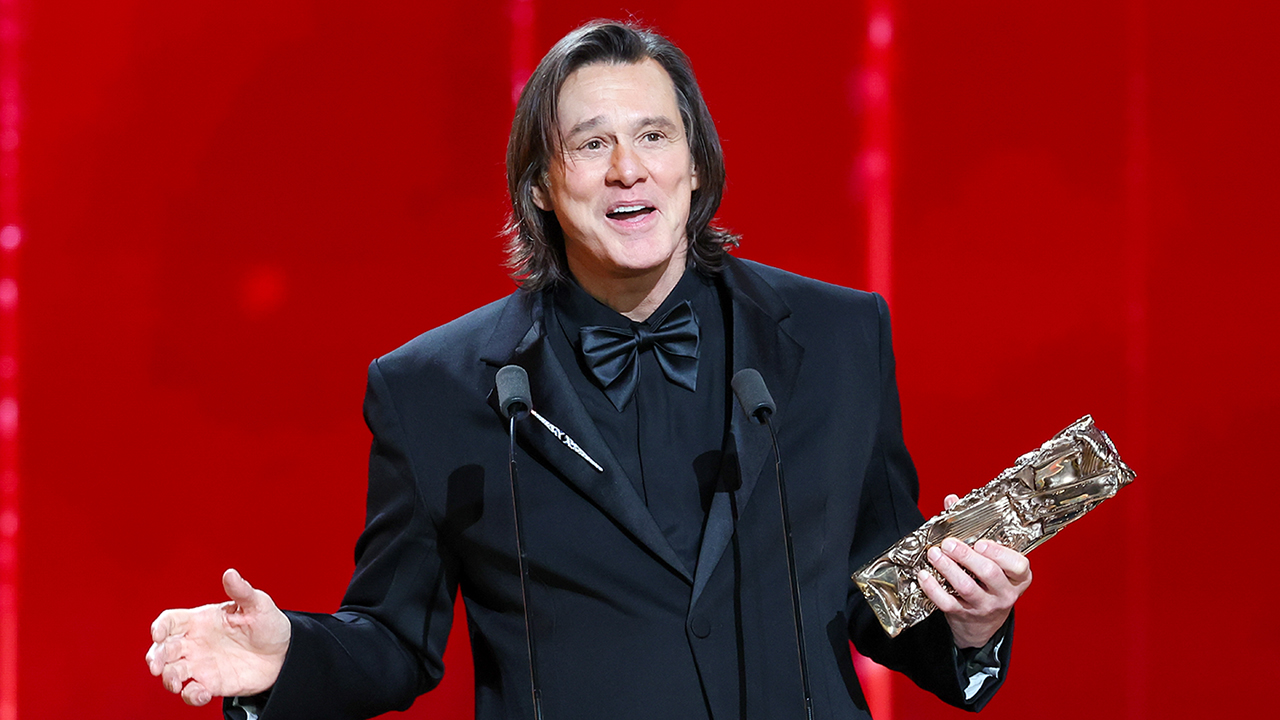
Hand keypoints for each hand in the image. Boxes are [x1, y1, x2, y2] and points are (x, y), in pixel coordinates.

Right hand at [146, 569, 291, 705]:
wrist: (284, 653)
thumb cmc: (268, 625)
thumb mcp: (258, 604)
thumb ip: (242, 591)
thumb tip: (230, 573)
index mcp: (202, 620)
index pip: (171, 621)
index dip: (160, 626)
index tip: (158, 634)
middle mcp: (195, 643)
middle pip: (163, 649)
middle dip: (155, 658)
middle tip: (157, 666)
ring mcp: (201, 664)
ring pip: (172, 673)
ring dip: (168, 679)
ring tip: (177, 683)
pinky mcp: (211, 683)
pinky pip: (192, 692)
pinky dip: (191, 696)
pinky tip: (200, 694)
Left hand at [917, 494, 1032, 647]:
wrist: (983, 622)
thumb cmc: (987, 580)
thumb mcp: (991, 559)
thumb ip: (974, 528)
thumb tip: (952, 500)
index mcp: (1018, 577)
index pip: (1019, 566)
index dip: (1000, 554)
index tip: (980, 543)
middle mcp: (1005, 593)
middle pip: (989, 573)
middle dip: (966, 556)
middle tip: (948, 543)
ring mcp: (985, 606)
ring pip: (967, 587)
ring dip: (947, 568)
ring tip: (933, 553)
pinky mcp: (965, 615)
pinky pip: (948, 603)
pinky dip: (933, 589)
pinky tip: (924, 575)